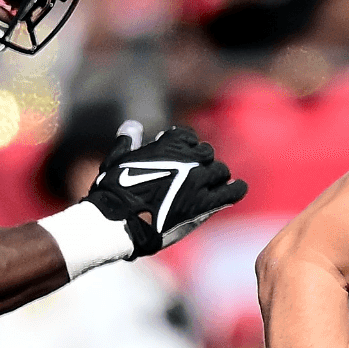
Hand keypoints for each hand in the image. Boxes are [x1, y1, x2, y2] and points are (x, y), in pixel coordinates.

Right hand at [83, 121, 247, 255]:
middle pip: (206, 153)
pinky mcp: (206, 204)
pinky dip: (236, 189)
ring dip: (216, 177)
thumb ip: (128, 141)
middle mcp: (188, 158)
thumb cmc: (112, 192)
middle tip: (193, 176)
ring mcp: (200, 180)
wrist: (119, 222)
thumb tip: (133, 126)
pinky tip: (235, 189)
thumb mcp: (116, 160)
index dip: (183, 145)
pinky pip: (233, 190)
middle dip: (200, 162)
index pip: (187, 135)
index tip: (178, 155)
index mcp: (168, 144)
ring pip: (220, 171)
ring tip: (211, 186)